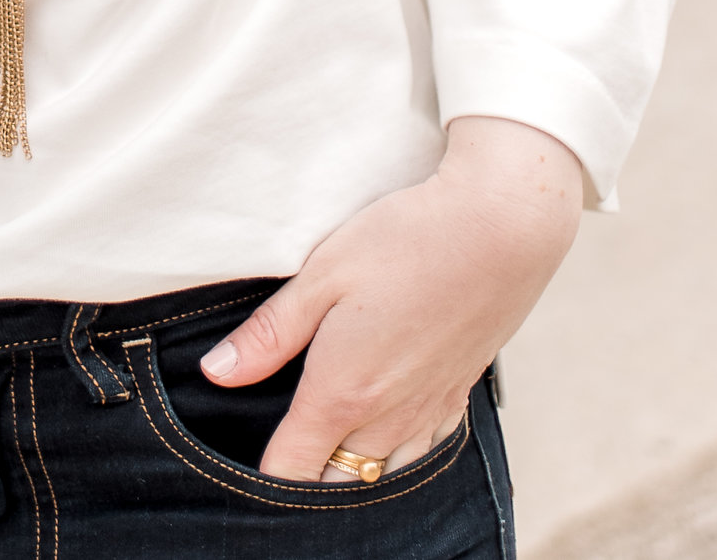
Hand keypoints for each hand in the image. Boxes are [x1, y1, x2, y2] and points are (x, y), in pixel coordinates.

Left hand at [201, 114, 580, 480]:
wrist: (498, 231)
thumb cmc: (404, 242)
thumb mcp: (322, 275)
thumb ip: (270, 333)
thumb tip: (217, 373)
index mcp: (342, 391)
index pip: (292, 468)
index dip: (264, 479)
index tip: (245, 470)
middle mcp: (387, 417)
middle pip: (338, 485)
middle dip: (308, 482)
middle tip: (286, 454)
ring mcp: (427, 412)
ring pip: (382, 475)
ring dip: (354, 473)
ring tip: (329, 452)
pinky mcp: (458, 396)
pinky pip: (422, 454)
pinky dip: (397, 456)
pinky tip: (387, 433)